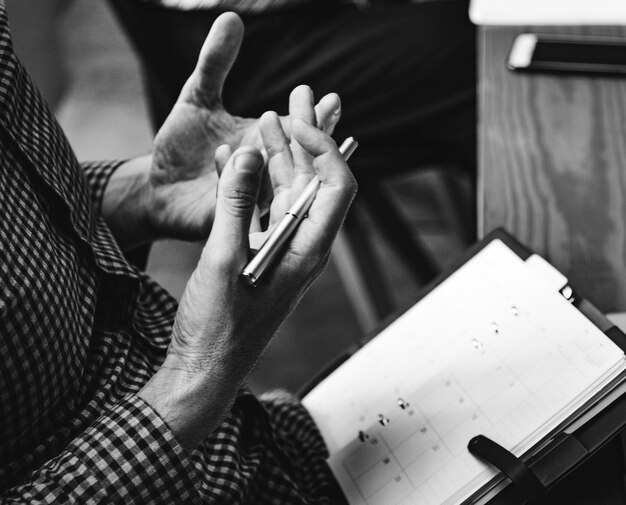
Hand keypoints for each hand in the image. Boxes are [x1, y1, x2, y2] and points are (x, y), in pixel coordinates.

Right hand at [138, 87, 356, 451]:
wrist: (204, 367)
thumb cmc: (218, 326)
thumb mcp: (222, 260)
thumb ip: (235, 205)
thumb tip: (247, 156)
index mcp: (308, 250)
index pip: (337, 186)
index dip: (324, 147)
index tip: (297, 120)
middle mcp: (303, 246)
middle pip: (316, 181)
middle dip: (306, 137)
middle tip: (298, 94)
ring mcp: (283, 249)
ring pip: (290, 191)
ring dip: (280, 155)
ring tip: (267, 116)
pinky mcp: (262, 254)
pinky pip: (265, 209)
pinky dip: (255, 182)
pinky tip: (239, 159)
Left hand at [144, 12, 341, 241]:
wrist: (157, 187)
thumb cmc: (182, 145)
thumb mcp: (196, 97)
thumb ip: (215, 63)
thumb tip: (231, 17)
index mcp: (263, 143)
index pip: (298, 131)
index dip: (317, 118)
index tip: (332, 99)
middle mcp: (264, 172)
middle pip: (295, 158)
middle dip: (310, 138)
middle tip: (323, 116)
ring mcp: (249, 197)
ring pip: (273, 182)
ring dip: (277, 160)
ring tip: (283, 135)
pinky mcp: (226, 216)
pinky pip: (237, 199)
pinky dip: (238, 178)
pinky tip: (237, 153)